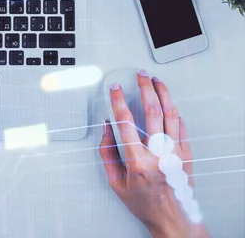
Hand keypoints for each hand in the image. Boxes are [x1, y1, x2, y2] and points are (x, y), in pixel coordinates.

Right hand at [99, 71, 208, 237]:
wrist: (172, 217)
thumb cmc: (143, 202)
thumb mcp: (115, 181)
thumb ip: (107, 152)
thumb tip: (106, 128)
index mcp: (138, 161)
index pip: (126, 122)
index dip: (118, 101)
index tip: (115, 89)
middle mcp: (158, 155)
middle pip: (152, 111)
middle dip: (145, 88)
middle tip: (140, 76)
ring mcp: (175, 153)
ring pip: (171, 114)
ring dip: (163, 94)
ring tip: (157, 81)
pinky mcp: (187, 154)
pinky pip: (182, 127)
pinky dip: (174, 112)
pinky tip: (169, 104)